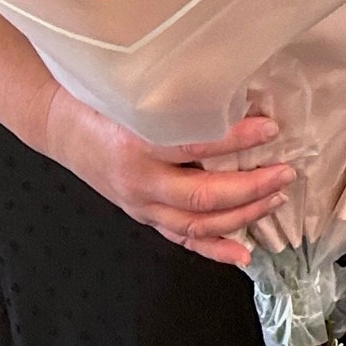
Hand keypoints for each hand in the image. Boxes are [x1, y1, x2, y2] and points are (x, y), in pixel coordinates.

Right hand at [40, 89, 294, 264]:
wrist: (60, 126)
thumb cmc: (100, 102)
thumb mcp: (134, 93)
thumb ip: (177, 99)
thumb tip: (237, 90)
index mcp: (137, 144)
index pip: (195, 147)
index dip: (236, 140)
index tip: (270, 129)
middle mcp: (139, 181)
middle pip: (202, 196)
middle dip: (250, 188)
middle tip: (285, 173)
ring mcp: (140, 204)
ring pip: (196, 223)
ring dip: (241, 215)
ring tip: (275, 199)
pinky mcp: (143, 215)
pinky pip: (180, 238)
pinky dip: (213, 249)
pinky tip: (243, 254)